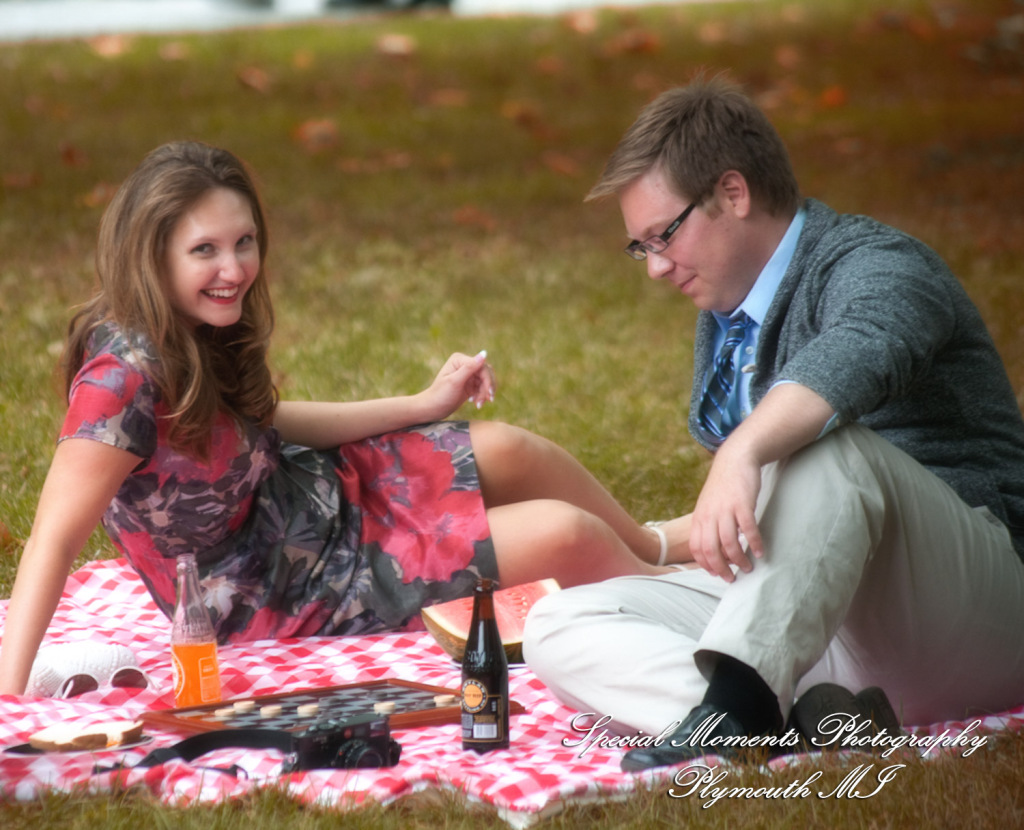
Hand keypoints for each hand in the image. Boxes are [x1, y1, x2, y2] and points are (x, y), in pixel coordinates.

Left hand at [418, 350, 495, 420]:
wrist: (433, 409)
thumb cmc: (440, 395)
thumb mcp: (455, 381)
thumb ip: (469, 368)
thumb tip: (484, 353)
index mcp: (460, 359)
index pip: (481, 367)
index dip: (488, 380)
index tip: (489, 394)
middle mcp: (464, 364)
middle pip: (486, 373)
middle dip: (487, 387)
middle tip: (488, 401)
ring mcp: (468, 374)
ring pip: (486, 381)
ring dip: (485, 393)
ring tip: (478, 405)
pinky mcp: (470, 383)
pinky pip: (482, 387)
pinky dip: (482, 395)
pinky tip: (476, 403)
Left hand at [688, 440, 764, 581]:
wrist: (734, 460)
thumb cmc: (723, 487)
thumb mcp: (708, 506)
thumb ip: (708, 525)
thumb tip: (715, 548)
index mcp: (700, 518)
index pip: (697, 548)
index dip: (706, 564)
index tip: (716, 574)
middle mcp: (709, 516)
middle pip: (711, 550)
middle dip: (721, 569)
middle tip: (731, 579)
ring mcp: (725, 510)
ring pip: (729, 543)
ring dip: (739, 560)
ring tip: (748, 567)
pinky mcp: (742, 504)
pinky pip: (748, 529)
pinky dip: (754, 543)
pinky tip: (760, 552)